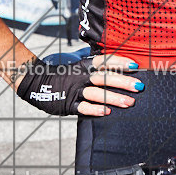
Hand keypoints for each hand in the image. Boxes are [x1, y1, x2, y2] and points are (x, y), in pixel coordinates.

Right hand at [15, 55, 142, 116]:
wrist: (36, 82)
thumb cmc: (63, 75)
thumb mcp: (78, 67)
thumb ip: (95, 68)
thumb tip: (119, 69)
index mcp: (84, 65)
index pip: (104, 61)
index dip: (119, 62)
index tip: (135, 65)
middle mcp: (81, 76)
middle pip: (104, 77)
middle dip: (123, 82)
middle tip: (140, 86)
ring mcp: (75, 90)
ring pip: (96, 93)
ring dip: (114, 97)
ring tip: (129, 103)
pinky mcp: (68, 104)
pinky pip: (82, 107)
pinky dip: (95, 110)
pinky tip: (107, 113)